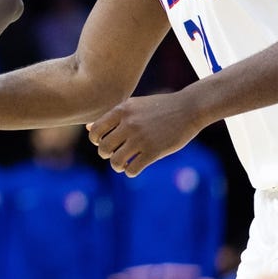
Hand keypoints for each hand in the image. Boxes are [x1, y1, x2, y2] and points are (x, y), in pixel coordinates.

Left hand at [86, 92, 200, 175]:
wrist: (189, 108)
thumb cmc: (159, 107)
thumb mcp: (132, 106)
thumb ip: (111, 117)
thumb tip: (88, 129)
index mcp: (121, 111)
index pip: (95, 131)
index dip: (96, 140)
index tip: (104, 142)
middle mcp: (128, 124)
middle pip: (104, 148)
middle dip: (106, 154)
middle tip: (114, 154)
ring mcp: (141, 138)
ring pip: (116, 161)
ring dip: (117, 166)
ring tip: (123, 164)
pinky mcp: (154, 151)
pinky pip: (133, 169)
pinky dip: (130, 172)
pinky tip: (134, 169)